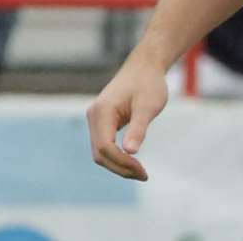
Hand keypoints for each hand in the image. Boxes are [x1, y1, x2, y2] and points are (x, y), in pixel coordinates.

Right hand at [86, 53, 168, 181]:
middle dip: (120, 167)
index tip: (142, 171)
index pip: (105, 147)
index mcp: (102, 111)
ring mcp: (96, 119)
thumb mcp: (148, 106)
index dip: (122, 163)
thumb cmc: (149, 83)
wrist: (145, 67)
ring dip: (118, 164)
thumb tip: (130, 152)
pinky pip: (105, 145)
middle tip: (144, 175)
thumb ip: (138, 128)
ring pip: (100, 152)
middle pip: (100, 153)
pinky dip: (117, 156)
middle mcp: (94, 116)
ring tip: (140, 172)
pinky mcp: (102, 121)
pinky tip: (133, 162)